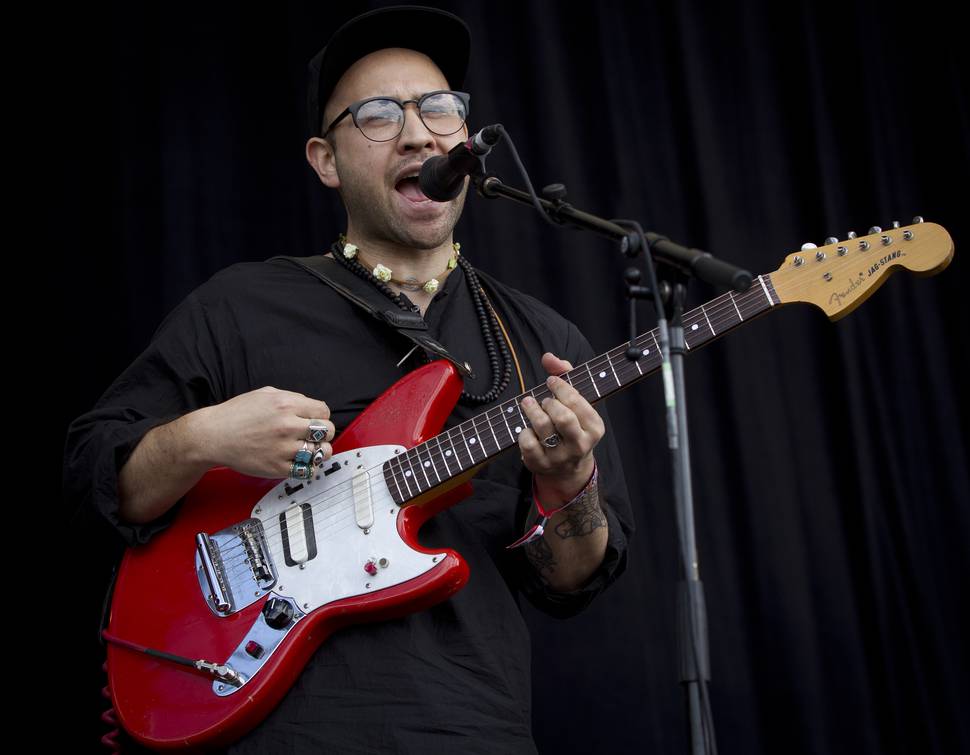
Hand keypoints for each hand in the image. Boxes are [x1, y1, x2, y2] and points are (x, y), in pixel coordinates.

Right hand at [192, 386, 334, 478]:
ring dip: (319, 451)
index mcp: (286, 404)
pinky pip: (307, 470)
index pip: (324, 411)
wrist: (213, 436)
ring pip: (322, 452)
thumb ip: (292, 398)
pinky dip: (307, 467)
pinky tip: (300, 461)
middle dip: (323, 433)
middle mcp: (288, 425)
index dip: (320, 416)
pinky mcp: (278, 467)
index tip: (313, 421)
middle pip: (328, 431)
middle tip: (313, 436)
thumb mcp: (265, 394)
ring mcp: (284, 448)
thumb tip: (311, 407)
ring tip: (309, 449)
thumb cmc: (236, 414)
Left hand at [518, 352, 604, 500]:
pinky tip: (526, 428)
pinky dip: (523, 432)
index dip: (560, 387)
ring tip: (528, 404)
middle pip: (562, 417)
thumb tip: (548, 357)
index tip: (550, 381)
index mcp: (594, 427)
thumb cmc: (572, 425)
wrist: (568, 468)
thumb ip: (565, 374)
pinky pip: (528, 444)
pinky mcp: (541, 465)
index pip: (576, 401)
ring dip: (532, 410)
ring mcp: (561, 457)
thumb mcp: (576, 402)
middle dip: (548, 403)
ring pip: (543, 428)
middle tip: (543, 400)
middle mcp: (580, 444)